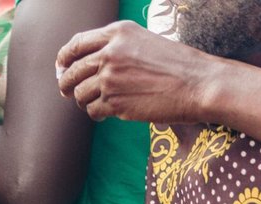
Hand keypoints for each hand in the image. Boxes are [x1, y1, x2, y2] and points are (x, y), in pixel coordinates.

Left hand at [57, 21, 225, 123]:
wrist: (199, 84)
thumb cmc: (177, 64)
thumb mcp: (144, 42)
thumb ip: (116, 48)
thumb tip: (87, 64)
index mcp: (118, 33)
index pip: (76, 44)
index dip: (64, 57)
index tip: (61, 66)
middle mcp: (110, 53)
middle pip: (71, 71)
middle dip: (66, 83)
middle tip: (67, 91)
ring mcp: (110, 79)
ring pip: (79, 94)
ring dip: (83, 101)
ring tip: (96, 102)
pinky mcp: (115, 102)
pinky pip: (93, 111)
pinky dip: (97, 114)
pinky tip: (107, 112)